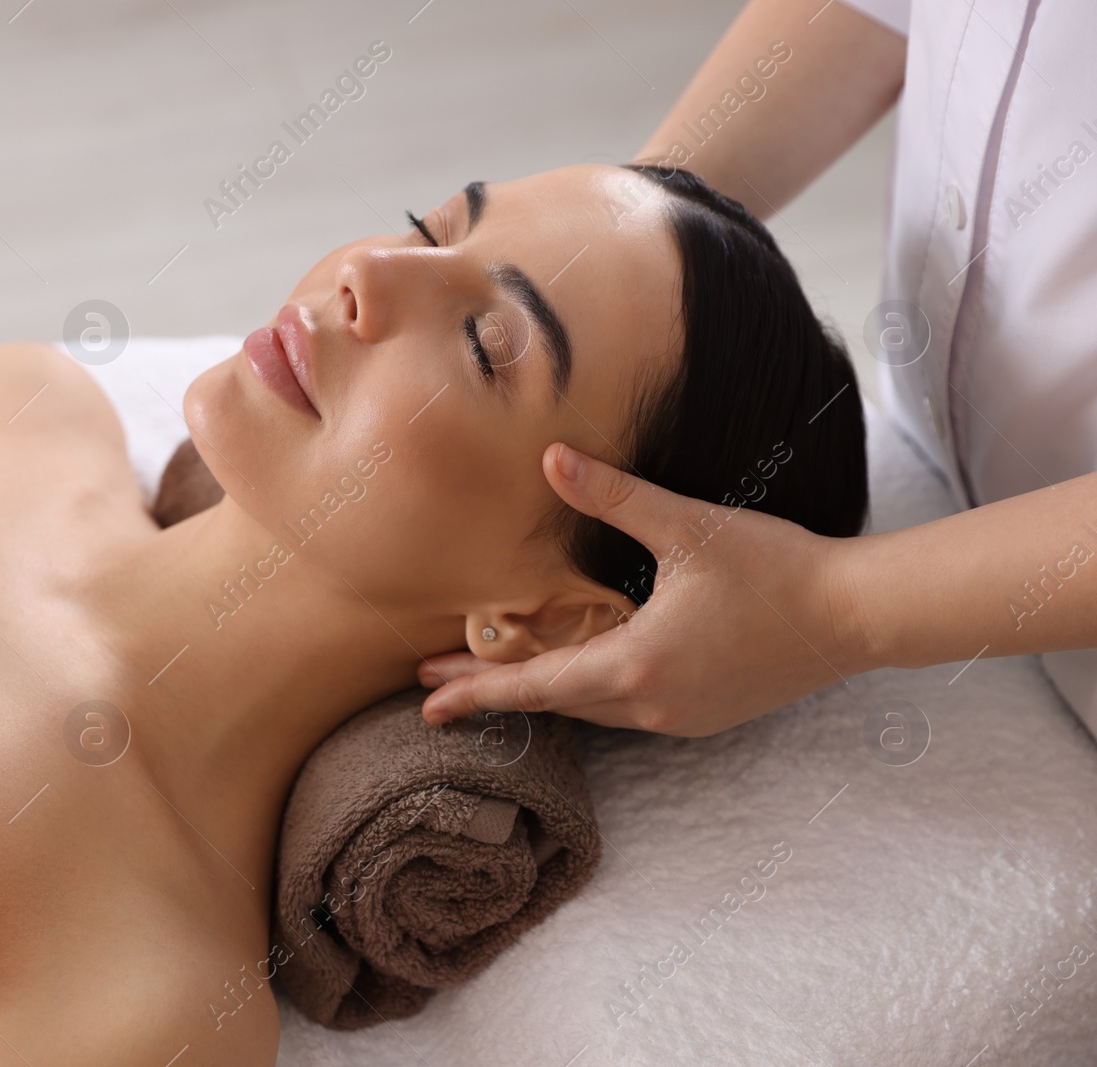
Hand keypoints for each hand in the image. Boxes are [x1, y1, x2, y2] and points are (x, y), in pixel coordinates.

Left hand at [418, 443, 873, 735]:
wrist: (857, 615)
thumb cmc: (776, 568)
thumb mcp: (687, 526)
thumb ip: (614, 495)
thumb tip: (551, 458)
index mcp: (633, 668)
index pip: (533, 687)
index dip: (475, 693)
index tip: (425, 704)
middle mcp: (650, 706)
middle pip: (554, 704)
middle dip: (495, 691)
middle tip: (436, 686)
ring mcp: (680, 718)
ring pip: (591, 710)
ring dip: (544, 694)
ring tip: (500, 675)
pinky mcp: (705, 714)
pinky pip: (627, 711)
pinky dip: (590, 694)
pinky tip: (583, 673)